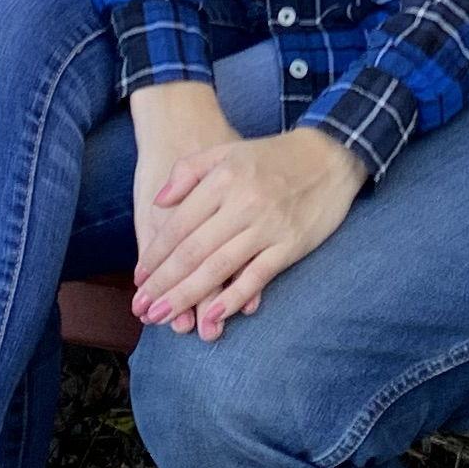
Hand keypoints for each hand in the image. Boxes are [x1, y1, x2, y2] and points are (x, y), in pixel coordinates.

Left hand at [136, 128, 363, 338]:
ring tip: (163, 316)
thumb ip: (188, 171)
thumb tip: (159, 202)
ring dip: (188, 296)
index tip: (138, 279)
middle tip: (142, 309)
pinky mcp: (290, 245)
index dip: (155, 255)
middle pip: (193, 251)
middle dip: (163, 284)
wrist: (330, 156)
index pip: (179, 225)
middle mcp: (242, 203)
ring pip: (219, 268)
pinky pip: (256, 277)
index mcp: (223, 179)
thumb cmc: (272, 156)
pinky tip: (213, 316)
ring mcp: (267, 226)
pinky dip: (233, 298)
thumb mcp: (226, 150)